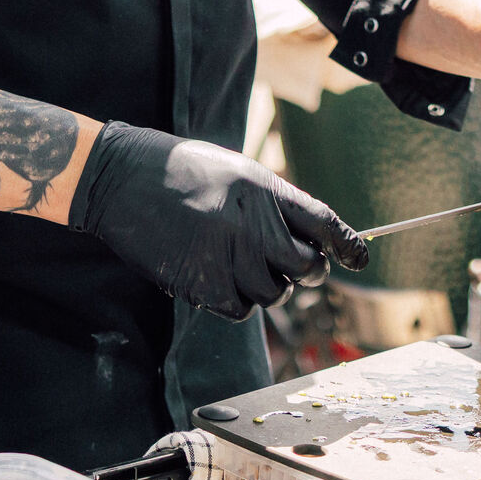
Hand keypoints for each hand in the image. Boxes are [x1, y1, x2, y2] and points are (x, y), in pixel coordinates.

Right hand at [71, 123, 369, 320]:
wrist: (121, 180)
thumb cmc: (179, 170)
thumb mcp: (235, 171)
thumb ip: (273, 202)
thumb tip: (309, 236)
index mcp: (264, 190)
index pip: (324, 223)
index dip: (348, 244)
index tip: (359, 257)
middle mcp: (252, 225)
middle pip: (307, 268)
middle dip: (307, 271)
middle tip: (292, 265)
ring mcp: (227, 258)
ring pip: (275, 294)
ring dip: (267, 286)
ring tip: (239, 262)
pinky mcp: (203, 285)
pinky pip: (241, 309)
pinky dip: (237, 300)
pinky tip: (218, 277)